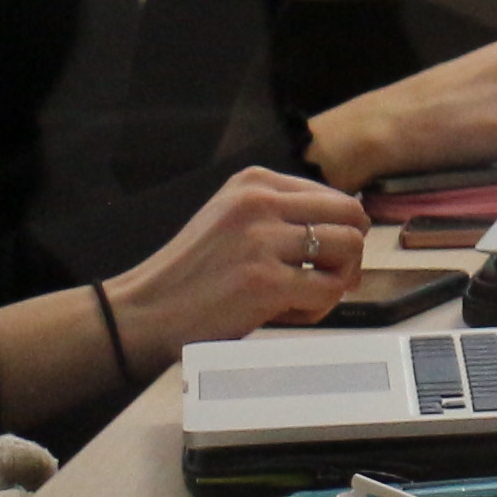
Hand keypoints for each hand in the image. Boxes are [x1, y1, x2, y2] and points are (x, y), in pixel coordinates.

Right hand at [102, 166, 375, 370]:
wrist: (143, 311)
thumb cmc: (192, 275)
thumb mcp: (233, 219)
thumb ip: (281, 214)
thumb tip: (352, 226)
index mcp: (254, 182)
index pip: (334, 195)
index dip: (342, 230)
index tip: (327, 258)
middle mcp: (260, 202)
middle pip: (351, 215)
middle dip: (351, 253)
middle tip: (331, 279)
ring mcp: (261, 240)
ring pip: (349, 248)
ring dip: (338, 280)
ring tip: (306, 297)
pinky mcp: (264, 282)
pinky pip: (328, 290)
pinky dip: (319, 308)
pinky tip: (290, 314)